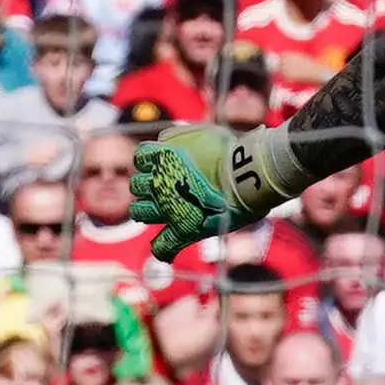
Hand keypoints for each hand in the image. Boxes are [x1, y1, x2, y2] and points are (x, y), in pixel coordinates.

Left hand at [128, 126, 249, 264]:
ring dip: (148, 210)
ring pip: (139, 211)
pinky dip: (164, 249)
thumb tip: (164, 142)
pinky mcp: (184, 230)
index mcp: (162, 157)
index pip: (141, 156)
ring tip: (166, 209)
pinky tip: (168, 251)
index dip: (151, 159)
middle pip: (137, 184)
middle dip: (149, 185)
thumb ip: (181, 137)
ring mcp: (167, 208)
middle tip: (169, 186)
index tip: (165, 162)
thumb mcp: (204, 133)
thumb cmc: (231, 152)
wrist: (247, 175)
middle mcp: (158, 182)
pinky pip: (163, 246)